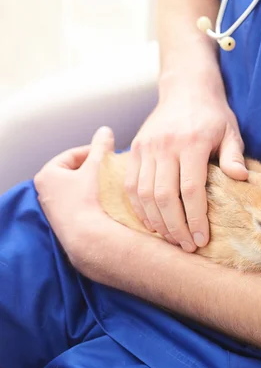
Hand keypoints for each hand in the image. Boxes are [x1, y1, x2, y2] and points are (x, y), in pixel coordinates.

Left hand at [34, 126, 118, 265]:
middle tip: (109, 168)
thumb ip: (100, 148)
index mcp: (47, 174)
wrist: (86, 236)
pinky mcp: (63, 220)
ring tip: (109, 183)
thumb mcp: (95, 168)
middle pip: (74, 171)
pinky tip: (103, 199)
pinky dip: (89, 197)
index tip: (108, 154)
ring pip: (76, 187)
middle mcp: (45, 190)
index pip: (72, 155)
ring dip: (92, 183)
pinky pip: (78, 201)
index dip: (92, 152)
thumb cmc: (86, 200)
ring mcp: (53, 207)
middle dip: (92, 168)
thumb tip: (105, 131)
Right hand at [126, 79, 247, 252]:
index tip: (202, 240)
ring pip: (144, 194)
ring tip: (171, 239)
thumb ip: (234, 156)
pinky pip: (131, 185)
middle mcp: (164, 146)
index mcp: (191, 143)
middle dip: (176, 227)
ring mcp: (146, 148)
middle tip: (187, 247)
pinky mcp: (135, 149)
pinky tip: (152, 223)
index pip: (191, 190)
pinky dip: (139, 208)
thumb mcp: (231, 132)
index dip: (196, 219)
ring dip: (156, 222)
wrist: (186, 89)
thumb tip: (241, 179)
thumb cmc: (213, 115)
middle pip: (164, 197)